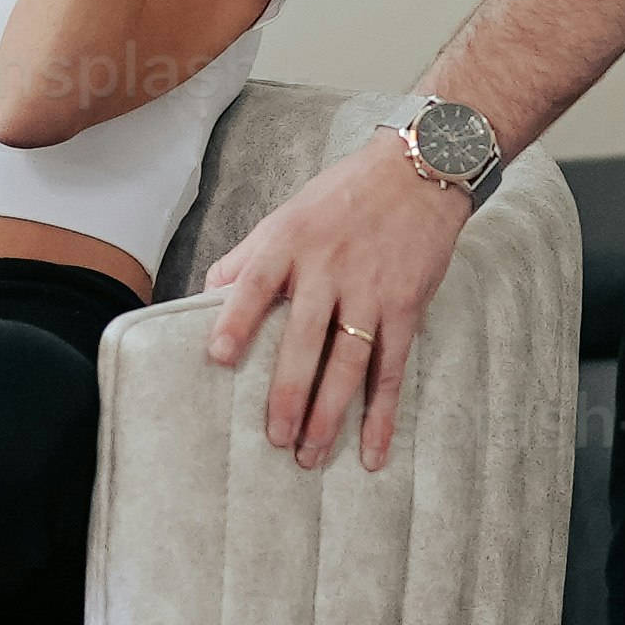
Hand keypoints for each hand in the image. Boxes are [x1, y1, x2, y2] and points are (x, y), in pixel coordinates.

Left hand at [196, 129, 470, 469]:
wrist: (418, 170)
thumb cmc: (344, 195)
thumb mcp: (287, 213)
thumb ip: (248, 256)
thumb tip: (206, 293)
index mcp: (291, 241)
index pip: (257, 281)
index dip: (237, 319)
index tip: (218, 357)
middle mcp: (330, 267)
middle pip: (305, 338)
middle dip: (289, 393)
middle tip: (275, 438)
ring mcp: (371, 289)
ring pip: (348, 362)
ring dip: (330, 414)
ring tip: (310, 455)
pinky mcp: (406, 306)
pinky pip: (392, 368)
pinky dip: (382, 413)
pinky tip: (372, 450)